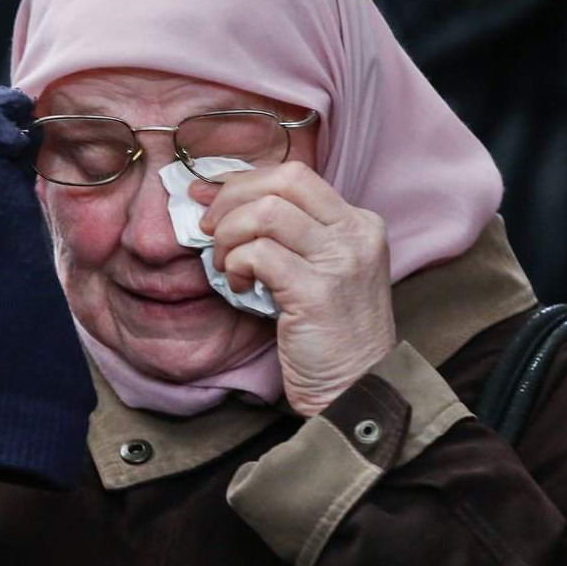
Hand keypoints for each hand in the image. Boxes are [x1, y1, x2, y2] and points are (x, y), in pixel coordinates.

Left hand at [194, 163, 395, 416]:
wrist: (357, 389)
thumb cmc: (329, 335)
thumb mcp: (323, 271)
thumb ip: (291, 237)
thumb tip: (221, 202)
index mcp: (359, 223)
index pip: (295, 176)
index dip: (243, 180)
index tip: (207, 196)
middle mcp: (356, 235)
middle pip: (282, 182)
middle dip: (231, 198)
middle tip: (208, 228)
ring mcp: (341, 261)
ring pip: (266, 213)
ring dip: (230, 235)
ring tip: (226, 264)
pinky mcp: (318, 292)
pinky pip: (259, 255)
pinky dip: (236, 265)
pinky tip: (238, 287)